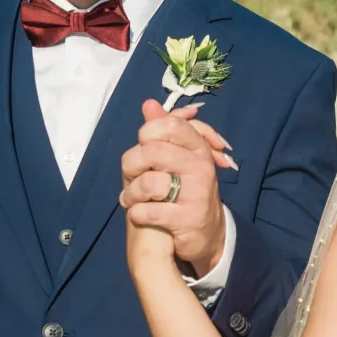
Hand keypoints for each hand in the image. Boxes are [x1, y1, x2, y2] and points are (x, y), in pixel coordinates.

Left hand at [120, 99, 234, 274]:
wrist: (207, 232)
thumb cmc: (186, 189)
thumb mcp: (180, 157)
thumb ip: (164, 130)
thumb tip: (148, 104)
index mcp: (198, 147)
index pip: (170, 125)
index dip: (147, 133)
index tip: (143, 146)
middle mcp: (201, 167)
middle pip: (153, 152)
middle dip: (131, 165)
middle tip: (129, 175)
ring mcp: (197, 194)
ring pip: (149, 183)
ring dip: (131, 193)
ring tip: (130, 198)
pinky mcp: (188, 219)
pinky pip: (148, 211)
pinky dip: (136, 213)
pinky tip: (138, 214)